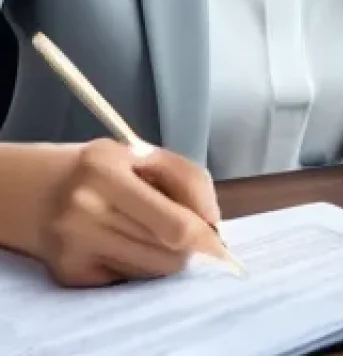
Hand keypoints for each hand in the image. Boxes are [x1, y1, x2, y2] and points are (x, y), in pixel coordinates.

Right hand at [35, 139, 220, 286]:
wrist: (33, 190)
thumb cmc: (101, 168)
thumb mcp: (142, 154)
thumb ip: (185, 178)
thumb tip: (212, 222)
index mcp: (108, 169)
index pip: (174, 223)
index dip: (204, 235)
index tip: (219, 237)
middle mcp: (86, 209)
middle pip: (168, 251)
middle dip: (190, 245)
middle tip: (191, 232)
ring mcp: (75, 245)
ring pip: (153, 269)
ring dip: (168, 255)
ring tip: (156, 232)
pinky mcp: (69, 273)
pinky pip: (128, 278)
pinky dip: (139, 263)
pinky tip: (125, 241)